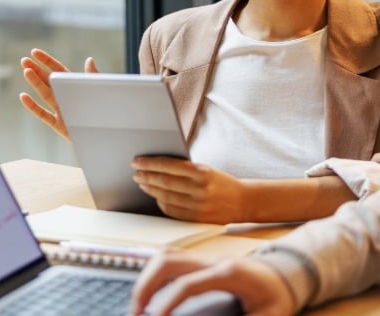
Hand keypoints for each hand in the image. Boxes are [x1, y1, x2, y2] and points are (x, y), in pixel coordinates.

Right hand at [17, 48, 97, 140]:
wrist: (108, 133)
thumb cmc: (106, 111)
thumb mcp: (101, 92)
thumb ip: (93, 77)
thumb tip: (89, 59)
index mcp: (75, 87)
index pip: (58, 71)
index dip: (46, 61)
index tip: (34, 52)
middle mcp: (66, 97)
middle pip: (48, 81)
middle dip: (36, 70)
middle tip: (24, 61)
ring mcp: (61, 111)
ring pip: (45, 95)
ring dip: (35, 83)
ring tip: (26, 71)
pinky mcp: (60, 125)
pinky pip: (44, 115)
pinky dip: (33, 107)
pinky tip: (23, 96)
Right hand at [130, 250, 295, 315]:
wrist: (289, 271)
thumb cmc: (278, 294)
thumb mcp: (268, 315)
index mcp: (228, 273)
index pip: (186, 285)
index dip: (166, 304)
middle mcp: (213, 260)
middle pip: (168, 261)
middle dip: (145, 286)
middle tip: (135, 313)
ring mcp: (206, 256)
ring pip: (165, 255)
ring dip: (147, 277)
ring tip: (138, 305)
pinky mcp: (202, 259)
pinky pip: (171, 258)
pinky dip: (154, 273)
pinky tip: (151, 293)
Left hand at [131, 157, 246, 223]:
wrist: (243, 201)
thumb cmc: (221, 183)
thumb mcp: (207, 170)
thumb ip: (186, 169)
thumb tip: (158, 166)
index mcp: (202, 172)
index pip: (169, 166)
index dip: (150, 163)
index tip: (137, 161)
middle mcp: (200, 189)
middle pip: (164, 182)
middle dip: (146, 176)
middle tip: (136, 173)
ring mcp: (198, 205)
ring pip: (165, 197)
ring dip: (150, 189)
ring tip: (142, 183)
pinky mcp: (196, 218)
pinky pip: (172, 211)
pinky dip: (161, 203)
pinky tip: (156, 197)